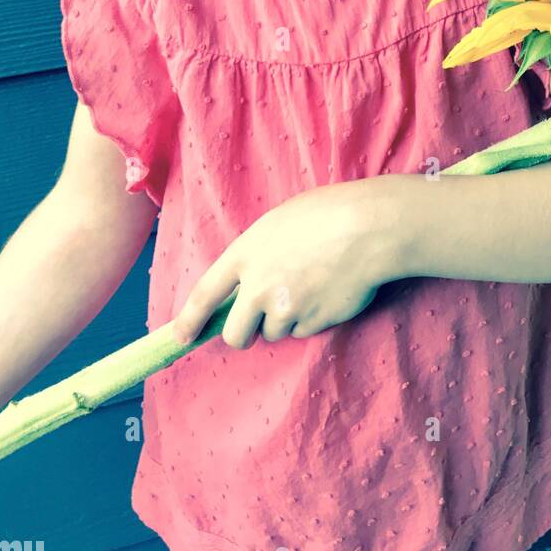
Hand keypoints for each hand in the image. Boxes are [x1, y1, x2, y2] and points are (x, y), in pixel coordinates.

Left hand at [170, 176, 409, 347]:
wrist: (369, 228)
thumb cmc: (328, 213)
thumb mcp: (279, 222)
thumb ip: (259, 252)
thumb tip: (253, 278)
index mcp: (245, 254)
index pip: (204, 294)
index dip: (189, 319)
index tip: (181, 337)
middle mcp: (259, 286)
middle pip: (235, 334)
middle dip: (244, 334)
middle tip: (258, 323)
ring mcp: (285, 308)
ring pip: (273, 332)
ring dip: (285, 319)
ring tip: (310, 286)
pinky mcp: (312, 322)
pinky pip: (304, 331)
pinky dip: (312, 319)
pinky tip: (328, 291)